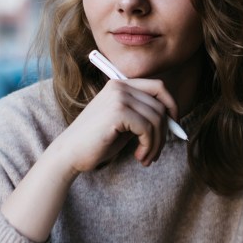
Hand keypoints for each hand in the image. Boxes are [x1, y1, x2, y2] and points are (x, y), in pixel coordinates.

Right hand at [49, 77, 179, 170]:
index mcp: (120, 85)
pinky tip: (139, 157)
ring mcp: (118, 97)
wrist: (69, 153)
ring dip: (156, 143)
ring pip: (157, 118)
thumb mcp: (124, 125)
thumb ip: (144, 117)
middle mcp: (120, 86)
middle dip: (164, 132)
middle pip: (160, 104)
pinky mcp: (118, 111)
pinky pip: (148, 128)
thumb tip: (172, 120)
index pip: (158, 87)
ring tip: (146, 158)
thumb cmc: (96, 142)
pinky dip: (149, 146)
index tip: (173, 126)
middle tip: (155, 152)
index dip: (171, 106)